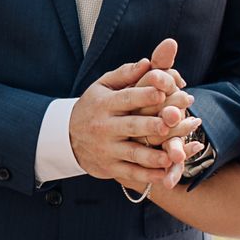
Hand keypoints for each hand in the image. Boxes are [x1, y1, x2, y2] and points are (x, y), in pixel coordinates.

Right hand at [67, 38, 197, 189]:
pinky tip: (165, 174)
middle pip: (131, 125)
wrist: (66, 138)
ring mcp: (107, 149)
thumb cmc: (93, 107)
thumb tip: (147, 63)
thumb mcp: (102, 87)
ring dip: (153, 155)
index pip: (127, 98)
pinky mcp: (110, 167)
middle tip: (173, 121)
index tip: (164, 91)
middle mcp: (105, 127)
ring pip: (133, 153)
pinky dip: (148, 176)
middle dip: (152, 124)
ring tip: (173, 155)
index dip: (145, 94)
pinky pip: (130, 172)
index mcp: (105, 104)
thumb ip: (125, 74)